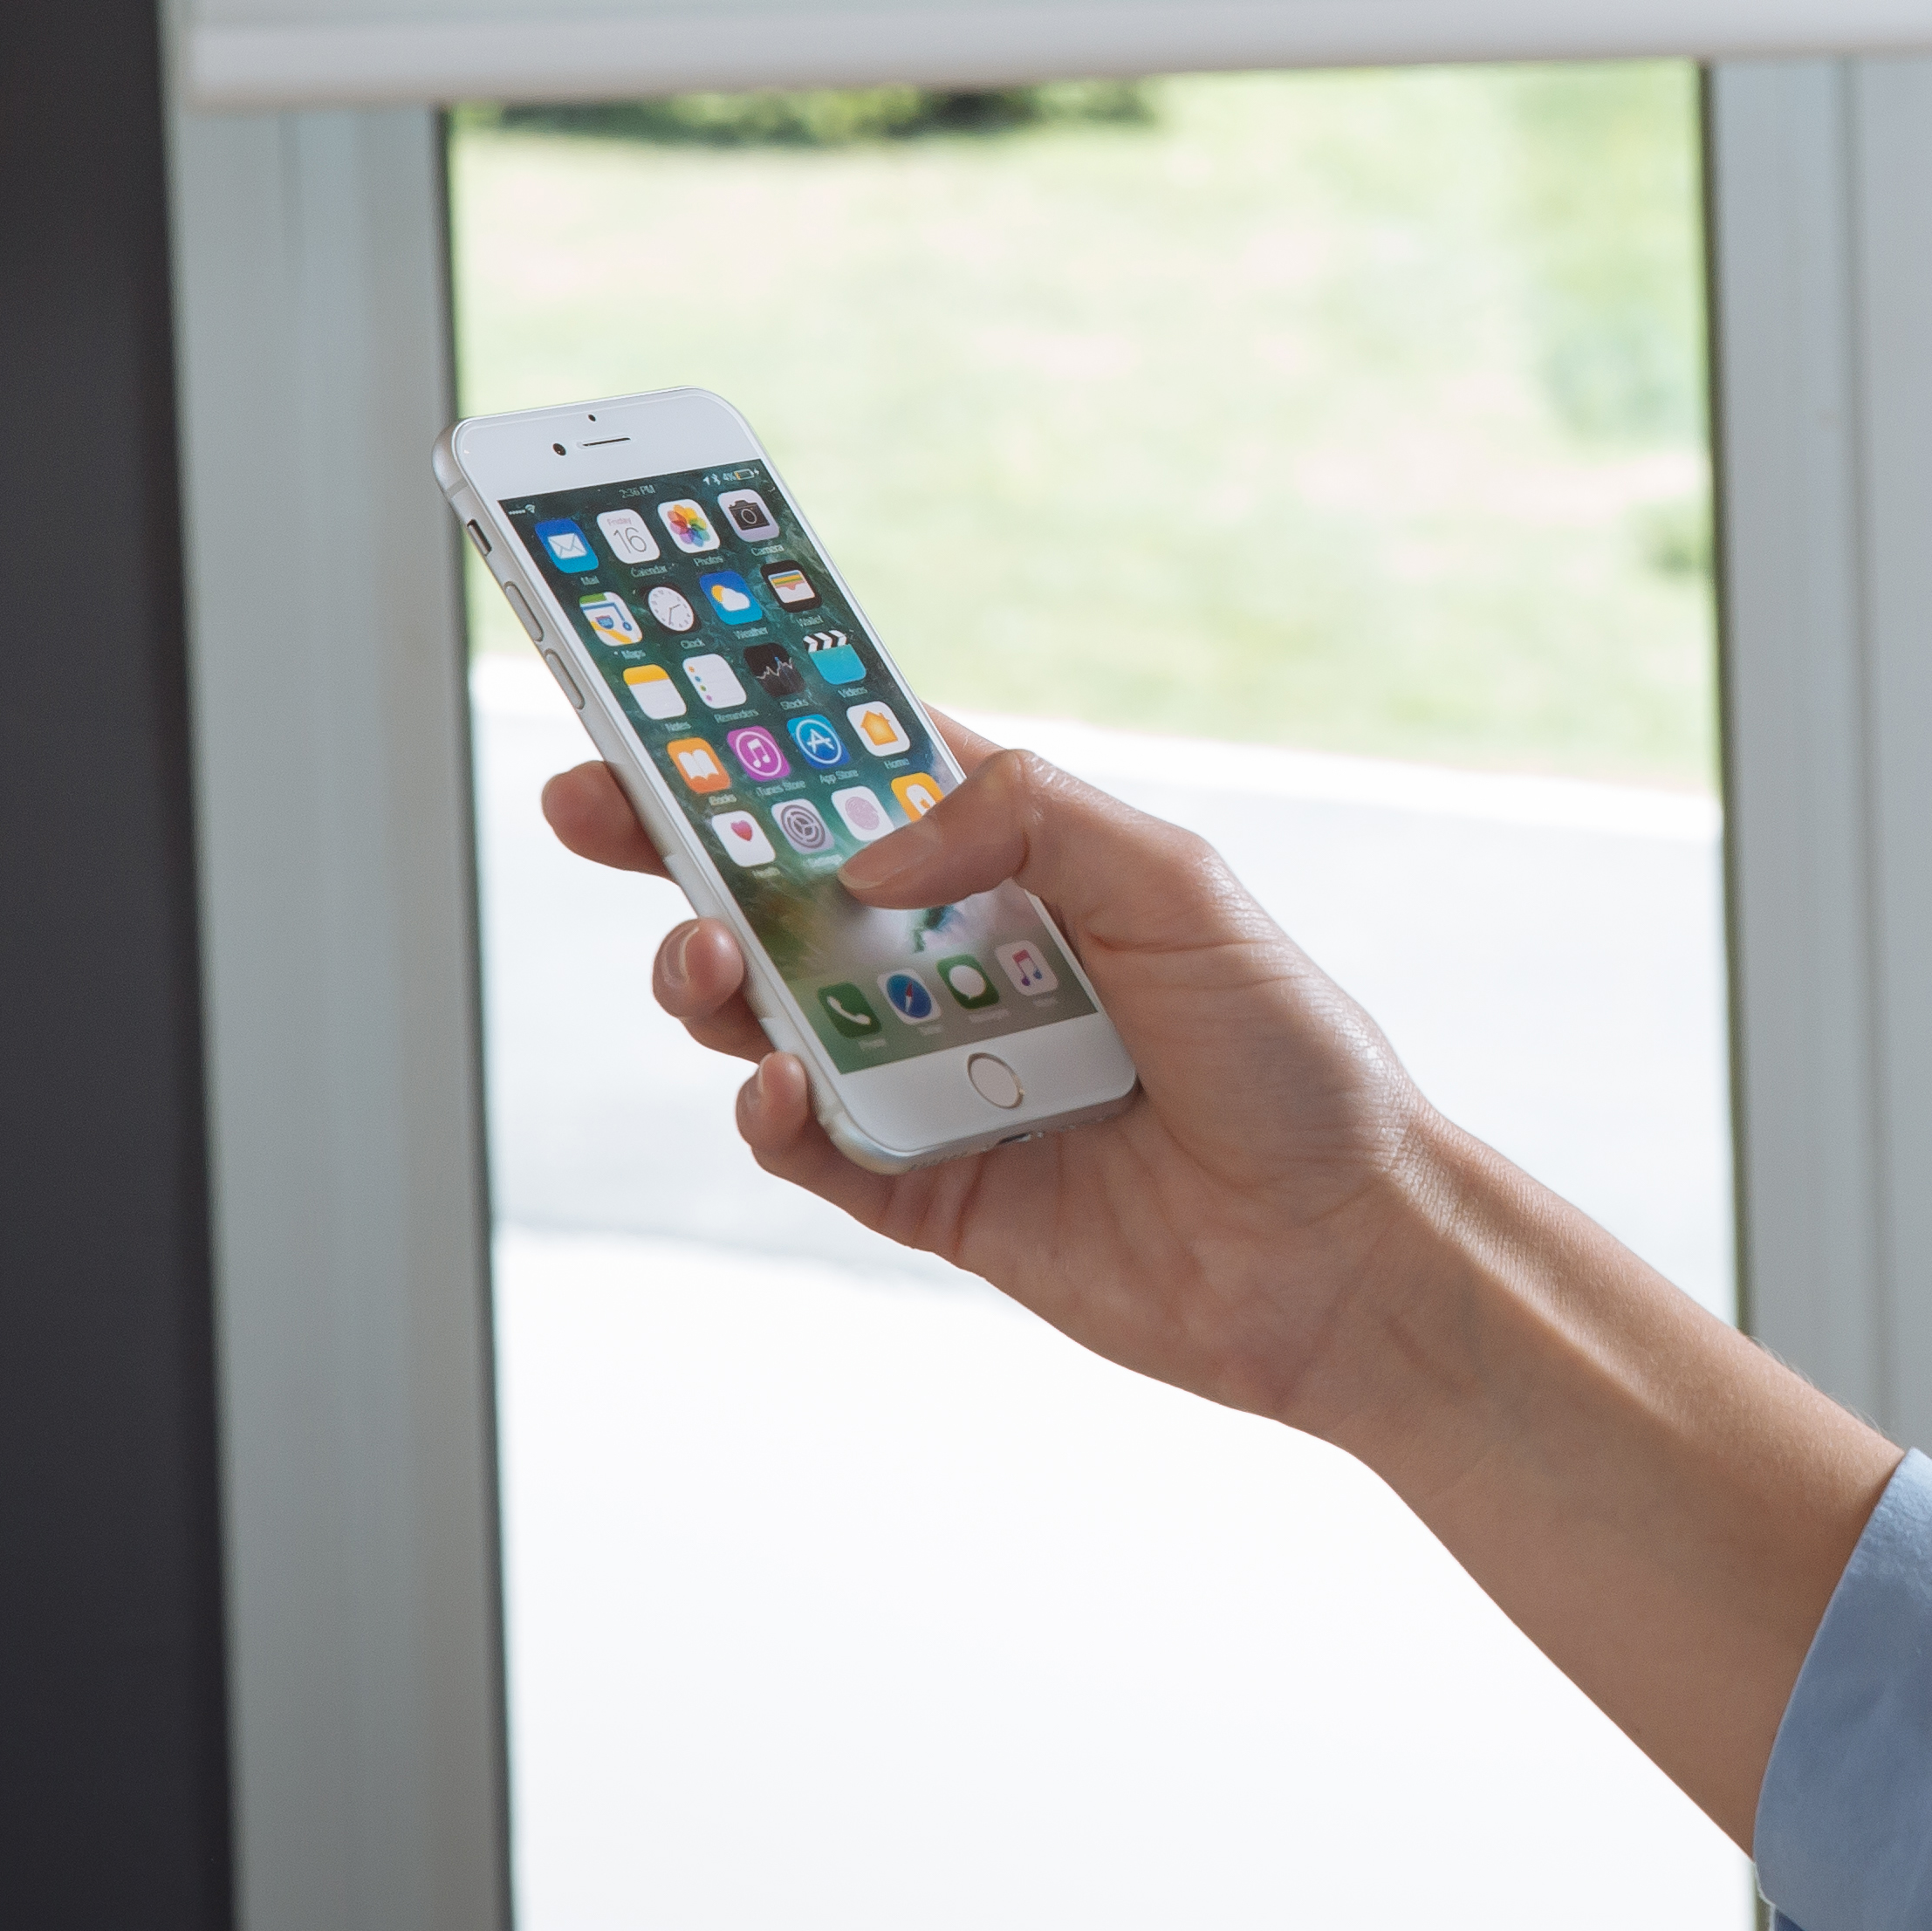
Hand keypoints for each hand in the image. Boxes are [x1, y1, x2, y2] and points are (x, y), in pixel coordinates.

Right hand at [541, 706, 1903, 1844]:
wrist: (1340, 1250)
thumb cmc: (1291, 1054)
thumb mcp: (1177, 884)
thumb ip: (1024, 822)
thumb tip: (861, 853)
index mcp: (1026, 866)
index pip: (868, 772)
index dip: (765, 727)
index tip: (661, 680)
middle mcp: (963, 962)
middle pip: (784, 884)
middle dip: (679, 837)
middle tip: (591, 802)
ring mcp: (932, 1074)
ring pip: (769, 1011)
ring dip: (709, 973)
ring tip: (701, 954)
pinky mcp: (923, 1189)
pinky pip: (807, 1144)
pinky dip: (771, 1110)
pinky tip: (778, 1085)